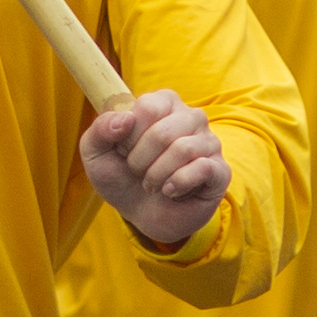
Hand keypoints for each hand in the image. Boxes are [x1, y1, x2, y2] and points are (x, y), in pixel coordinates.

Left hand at [81, 89, 230, 249]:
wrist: (142, 214)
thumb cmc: (122, 176)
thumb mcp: (96, 155)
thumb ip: (100, 130)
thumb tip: (124, 120)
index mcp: (163, 103)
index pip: (147, 107)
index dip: (128, 136)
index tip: (124, 150)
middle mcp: (191, 116)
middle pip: (162, 132)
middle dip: (139, 161)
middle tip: (137, 172)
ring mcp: (209, 142)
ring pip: (183, 150)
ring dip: (156, 175)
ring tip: (152, 183)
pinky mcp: (220, 170)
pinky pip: (202, 169)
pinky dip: (177, 184)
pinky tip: (170, 191)